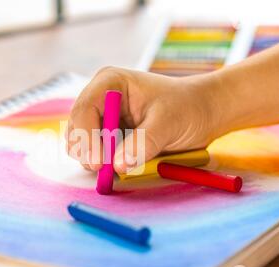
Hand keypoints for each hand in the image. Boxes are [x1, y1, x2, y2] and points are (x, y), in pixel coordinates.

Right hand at [66, 66, 223, 173]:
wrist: (201, 112)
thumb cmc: (187, 108)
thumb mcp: (167, 123)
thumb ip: (143, 143)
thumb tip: (118, 165)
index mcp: (110, 83)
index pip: (85, 109)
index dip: (87, 137)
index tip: (98, 163)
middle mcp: (100, 98)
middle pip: (76, 128)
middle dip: (87, 151)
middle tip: (105, 170)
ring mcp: (102, 117)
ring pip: (80, 143)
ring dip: (93, 159)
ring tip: (116, 167)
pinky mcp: (107, 135)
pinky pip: (93, 152)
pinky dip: (100, 163)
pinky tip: (118, 166)